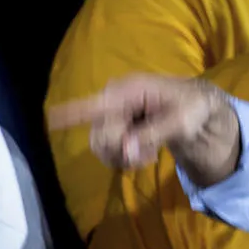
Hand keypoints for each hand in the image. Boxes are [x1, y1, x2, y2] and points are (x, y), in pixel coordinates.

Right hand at [50, 75, 242, 182]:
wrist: (198, 108)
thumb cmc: (192, 107)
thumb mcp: (181, 121)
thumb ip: (153, 134)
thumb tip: (126, 150)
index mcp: (130, 90)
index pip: (97, 103)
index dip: (72, 112)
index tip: (49, 118)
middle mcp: (115, 98)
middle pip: (101, 134)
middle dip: (121, 150)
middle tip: (148, 156)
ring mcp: (113, 112)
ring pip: (101, 144)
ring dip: (122, 157)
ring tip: (148, 156)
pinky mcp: (116, 124)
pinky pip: (108, 149)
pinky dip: (124, 157)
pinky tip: (142, 154)